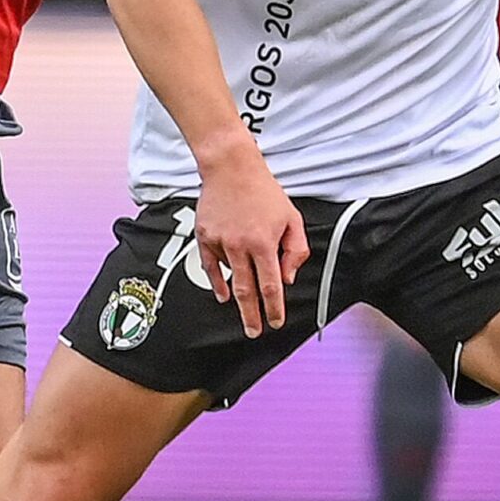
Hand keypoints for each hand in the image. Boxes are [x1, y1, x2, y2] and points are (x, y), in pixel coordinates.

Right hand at [193, 138, 309, 338]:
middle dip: (251, 316)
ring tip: (246, 290)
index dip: (274, 308)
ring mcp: (219, 242)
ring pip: (230, 275)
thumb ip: (296, 251)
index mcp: (264, 243)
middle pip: (246, 291)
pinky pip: (210, 267)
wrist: (231, 167)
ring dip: (240, 285)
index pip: (270, 286)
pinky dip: (217, 282)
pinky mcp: (204, 236)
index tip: (275, 323)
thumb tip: (287, 278)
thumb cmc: (264, 191)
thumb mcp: (292, 218)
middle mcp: (240, 246)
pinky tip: (223, 294)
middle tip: (254, 333)